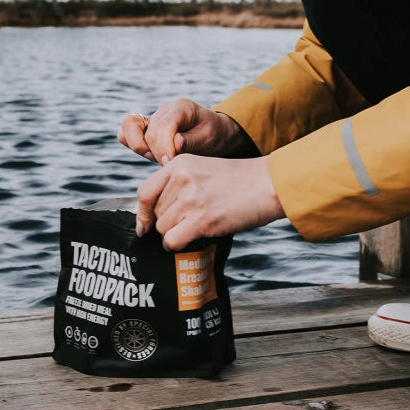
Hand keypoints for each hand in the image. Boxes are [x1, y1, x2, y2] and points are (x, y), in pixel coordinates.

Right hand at [118, 98, 248, 164]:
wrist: (213, 134)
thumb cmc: (213, 135)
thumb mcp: (209, 138)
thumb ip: (191, 141)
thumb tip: (175, 142)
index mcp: (181, 107)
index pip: (163, 125)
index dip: (165, 147)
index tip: (171, 163)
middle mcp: (164, 109)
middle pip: (148, 131)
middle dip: (158, 153)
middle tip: (170, 165)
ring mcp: (152, 116)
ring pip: (129, 126)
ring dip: (141, 147)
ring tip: (159, 158)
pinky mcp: (144, 127)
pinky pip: (125, 132)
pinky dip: (132, 144)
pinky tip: (150, 154)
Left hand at [135, 154, 284, 249]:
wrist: (267, 184)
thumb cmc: (237, 180)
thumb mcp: (201, 168)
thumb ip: (177, 183)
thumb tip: (154, 213)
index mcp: (178, 164)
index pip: (144, 192)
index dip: (141, 213)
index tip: (144, 226)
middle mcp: (181, 179)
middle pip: (155, 213)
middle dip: (165, 223)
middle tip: (185, 223)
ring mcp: (191, 199)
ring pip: (163, 228)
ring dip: (172, 233)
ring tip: (192, 228)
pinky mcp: (203, 219)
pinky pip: (172, 240)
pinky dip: (175, 245)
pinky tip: (187, 240)